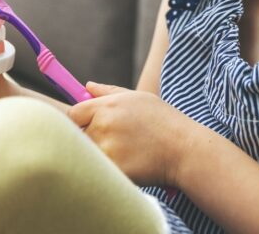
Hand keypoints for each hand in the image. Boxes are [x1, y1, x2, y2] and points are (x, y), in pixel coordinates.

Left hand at [68, 82, 195, 186]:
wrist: (185, 149)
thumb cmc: (163, 121)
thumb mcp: (138, 98)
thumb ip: (108, 91)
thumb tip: (87, 86)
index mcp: (107, 106)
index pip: (73, 114)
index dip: (79, 122)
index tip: (90, 127)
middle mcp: (103, 125)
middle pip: (78, 136)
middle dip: (91, 140)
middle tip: (114, 143)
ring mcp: (108, 149)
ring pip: (88, 155)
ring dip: (99, 156)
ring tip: (124, 154)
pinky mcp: (113, 170)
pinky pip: (99, 171)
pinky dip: (108, 171)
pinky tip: (127, 166)